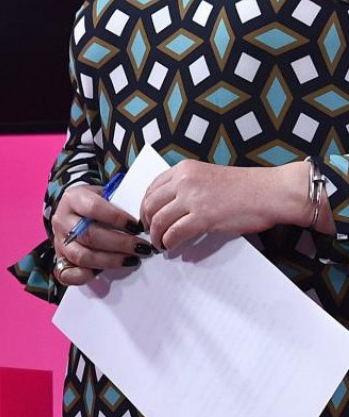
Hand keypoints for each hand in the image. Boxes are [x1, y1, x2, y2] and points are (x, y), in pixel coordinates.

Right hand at [51, 183, 150, 286]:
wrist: (73, 211)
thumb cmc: (95, 204)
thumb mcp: (104, 195)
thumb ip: (118, 204)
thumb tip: (142, 221)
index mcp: (73, 199)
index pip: (93, 208)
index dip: (116, 218)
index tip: (136, 226)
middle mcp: (62, 220)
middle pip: (89, 235)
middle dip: (119, 244)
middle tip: (141, 248)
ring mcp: (59, 241)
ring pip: (82, 256)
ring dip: (110, 261)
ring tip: (131, 260)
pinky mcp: (59, 258)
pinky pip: (68, 274)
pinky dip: (85, 277)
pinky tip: (103, 273)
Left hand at [140, 159, 306, 251]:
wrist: (271, 192)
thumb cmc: (246, 187)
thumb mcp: (208, 177)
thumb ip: (187, 186)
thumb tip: (171, 205)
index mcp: (184, 169)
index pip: (152, 187)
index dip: (145, 205)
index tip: (146, 216)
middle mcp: (184, 180)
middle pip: (150, 204)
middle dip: (146, 221)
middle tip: (149, 233)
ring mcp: (193, 198)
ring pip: (159, 220)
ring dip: (156, 235)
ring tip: (159, 244)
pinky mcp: (203, 217)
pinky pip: (175, 233)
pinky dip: (169, 242)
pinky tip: (170, 247)